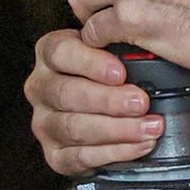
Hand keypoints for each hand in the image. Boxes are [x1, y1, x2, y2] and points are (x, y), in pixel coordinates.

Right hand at [24, 29, 164, 175]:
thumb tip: (126, 31)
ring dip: (117, 129)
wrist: (107, 107)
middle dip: (109, 101)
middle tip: (141, 103)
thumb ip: (114, 34)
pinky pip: (80, 157)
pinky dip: (114, 152)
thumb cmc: (112, 69)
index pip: (61, 52)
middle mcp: (41, 87)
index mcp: (49, 52)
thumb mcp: (112, 43)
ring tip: (148, 126)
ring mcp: (44, 123)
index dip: (90, 62)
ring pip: (74, 128)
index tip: (120, 72)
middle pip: (67, 94)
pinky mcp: (55, 155)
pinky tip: (138, 145)